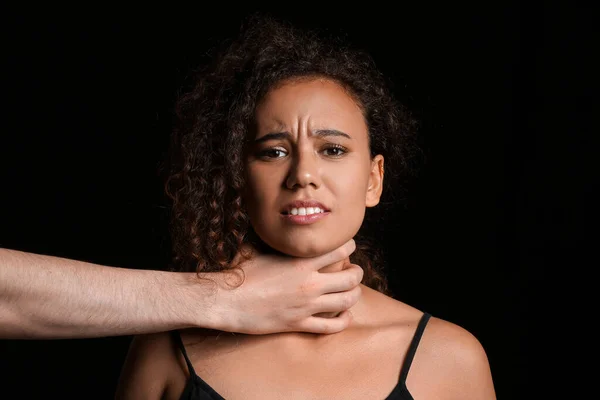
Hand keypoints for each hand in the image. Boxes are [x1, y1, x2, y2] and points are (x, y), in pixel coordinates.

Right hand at [211, 239, 362, 334]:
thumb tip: (283, 230)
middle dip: (357, 272)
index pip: (340, 250)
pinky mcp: (298, 325)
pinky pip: (331, 327)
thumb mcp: (262, 249)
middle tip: (354, 270)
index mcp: (301, 262)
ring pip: (347, 301)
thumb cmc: (240, 272)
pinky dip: (343, 321)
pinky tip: (344, 315)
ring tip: (352, 290)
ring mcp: (306, 306)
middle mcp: (309, 283)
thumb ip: (281, 243)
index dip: (349, 246)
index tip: (348, 247)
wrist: (225, 300)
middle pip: (351, 277)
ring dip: (354, 295)